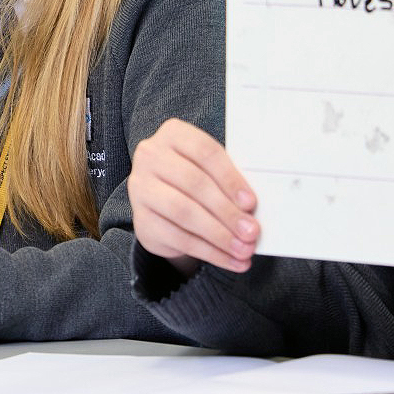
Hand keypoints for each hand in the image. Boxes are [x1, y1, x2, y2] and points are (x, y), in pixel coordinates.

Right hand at [130, 118, 258, 275]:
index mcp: (173, 134)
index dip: (230, 178)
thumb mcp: (212, 170)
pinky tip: (229, 259)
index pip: (205, 152)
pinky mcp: (141, 220)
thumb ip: (230, 181)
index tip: (251, 202)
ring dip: (219, 235)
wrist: (164, 204)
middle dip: (227, 211)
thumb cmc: (197, 180)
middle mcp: (151, 156)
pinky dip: (208, 252)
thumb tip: (253, 209)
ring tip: (243, 249)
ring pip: (183, 212)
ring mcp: (140, 188)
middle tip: (252, 232)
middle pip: (193, 183)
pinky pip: (177, 237)